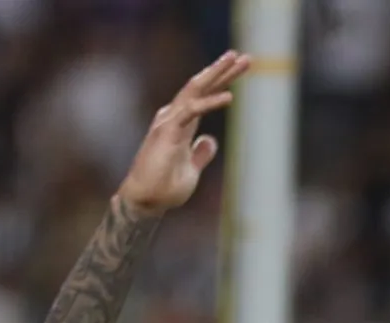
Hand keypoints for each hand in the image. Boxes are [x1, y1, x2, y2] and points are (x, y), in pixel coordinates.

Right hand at [116, 51, 250, 215]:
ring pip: (195, 90)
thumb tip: (209, 141)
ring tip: (236, 60)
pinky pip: (191, 112)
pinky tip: (230, 97)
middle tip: (243, 56)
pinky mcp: (167, 133)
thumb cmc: (165, 186)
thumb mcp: (192, 168)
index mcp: (182, 123)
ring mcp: (169, 122)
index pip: (205, 95)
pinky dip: (210, 103)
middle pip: (201, 86)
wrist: (146, 201)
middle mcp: (174, 117)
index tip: (241, 68)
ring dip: (217, 74)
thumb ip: (200, 153)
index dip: (223, 81)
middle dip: (222, 69)